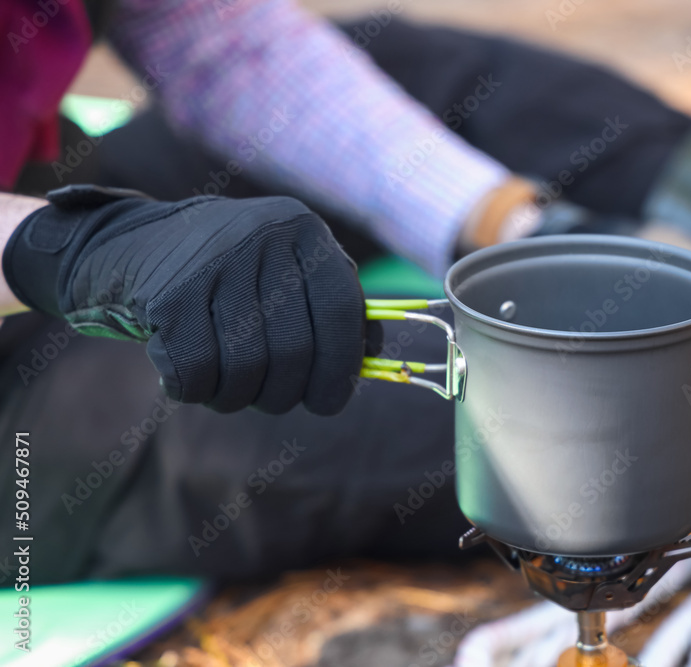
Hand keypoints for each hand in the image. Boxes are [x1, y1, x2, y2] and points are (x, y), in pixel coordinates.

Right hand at [3, 185, 375, 414]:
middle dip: (284, 393)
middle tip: (270, 398)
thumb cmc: (233, 274)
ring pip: (247, 367)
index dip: (341, 369)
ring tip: (228, 386)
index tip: (327, 401)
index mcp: (305, 232)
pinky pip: (197, 373)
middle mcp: (264, 237)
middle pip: (295, 350)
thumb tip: (377, 358)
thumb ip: (338, 311)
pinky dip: (195, 391)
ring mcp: (213, 261)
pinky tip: (189, 376)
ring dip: (237, 397)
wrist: (134, 244)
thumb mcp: (291, 274)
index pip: (342, 312)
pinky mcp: (167, 292)